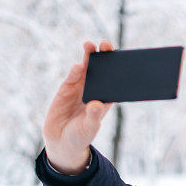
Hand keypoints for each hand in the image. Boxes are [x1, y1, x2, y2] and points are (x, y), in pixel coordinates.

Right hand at [42, 40, 113, 173]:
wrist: (61, 141)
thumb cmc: (81, 135)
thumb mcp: (88, 128)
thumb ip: (92, 117)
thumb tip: (96, 104)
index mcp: (105, 99)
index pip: (114, 81)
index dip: (118, 69)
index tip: (123, 59)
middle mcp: (94, 90)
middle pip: (101, 70)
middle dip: (104, 56)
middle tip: (106, 44)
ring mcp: (80, 88)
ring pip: (86, 68)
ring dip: (88, 57)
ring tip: (90, 46)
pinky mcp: (66, 89)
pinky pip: (72, 77)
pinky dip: (75, 71)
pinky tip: (78, 66)